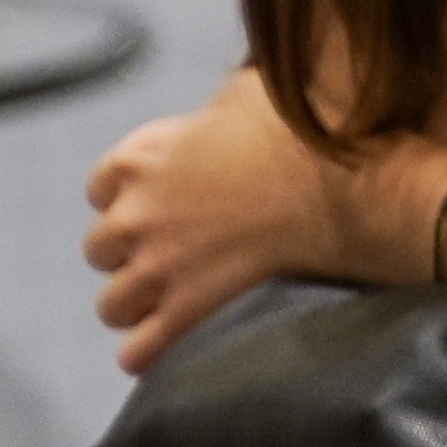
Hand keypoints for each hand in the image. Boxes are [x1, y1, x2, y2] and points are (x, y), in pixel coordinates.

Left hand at [84, 70, 416, 370]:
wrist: (347, 183)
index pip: (100, 187)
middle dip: (131, 251)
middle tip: (174, 251)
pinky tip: (164, 347)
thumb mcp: (247, 93)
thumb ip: (212, 111)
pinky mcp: (187, 308)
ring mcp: (159, 265)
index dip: (129, 197)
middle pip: (99, 248)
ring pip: (113, 304)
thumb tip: (219, 113)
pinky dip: (148, 353)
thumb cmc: (307, 132)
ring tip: (170, 300)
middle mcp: (136, 213)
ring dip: (138, 303)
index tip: (162, 202)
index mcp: (143, 157)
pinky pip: (140, 350)